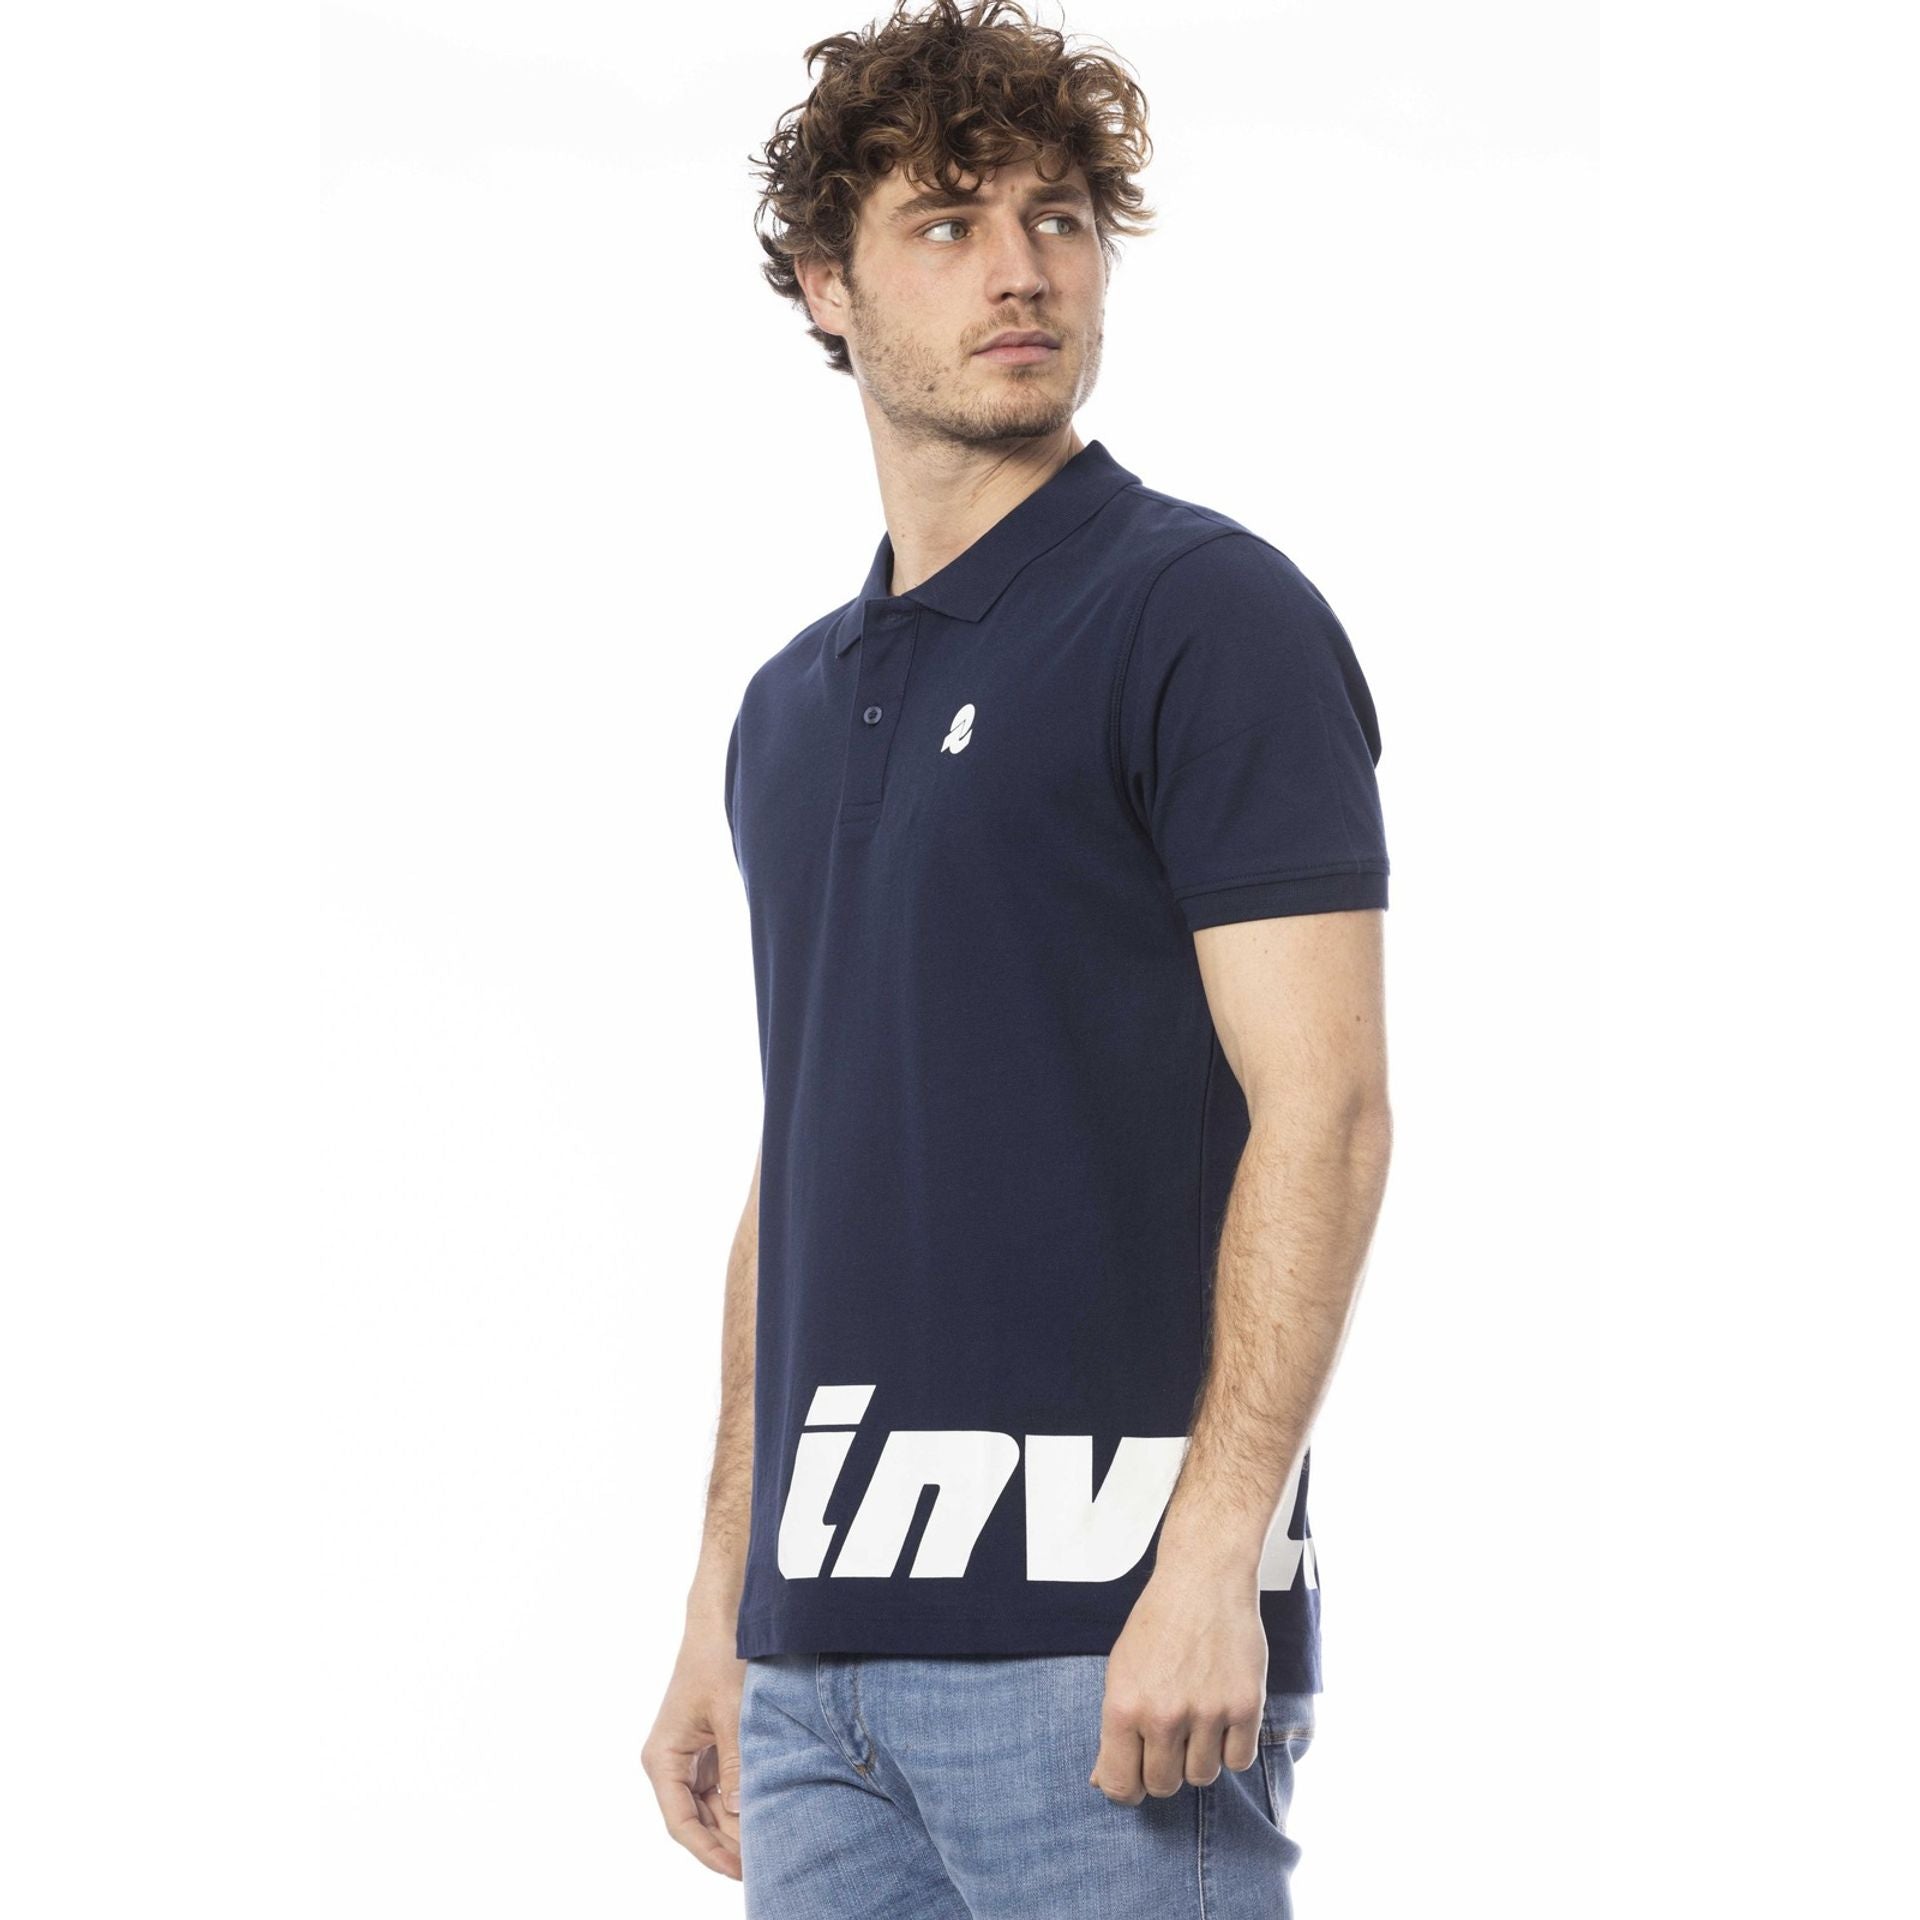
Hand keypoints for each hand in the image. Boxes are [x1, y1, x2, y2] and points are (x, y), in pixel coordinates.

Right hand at [642, 1617, 746, 1880]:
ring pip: (712, 1808)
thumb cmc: (719, 1657)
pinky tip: (767, 1813)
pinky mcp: (711, 1747)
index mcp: (663, 1758)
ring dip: (737, 1825)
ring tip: (771, 1845)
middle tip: (766, 1863)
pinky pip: (723, 1786)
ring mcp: (691, 1756)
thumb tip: (738, 1814)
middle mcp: (672, 1762)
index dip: (708, 1852)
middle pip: (698, 1820)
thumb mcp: (730, 1712)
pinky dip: (742, 1801)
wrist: (723, 1616)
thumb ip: (735, 1765)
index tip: (738, 1870)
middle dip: (729, 1842)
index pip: (681, 1822)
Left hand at [1089, 1564, 1268, 1804]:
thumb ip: (1113, 1730)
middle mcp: (1164, 1715)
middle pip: (1163, 1786)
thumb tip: (1101, 1782)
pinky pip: (1239, 1761)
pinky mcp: (1246, 1706)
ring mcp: (1208, 1713)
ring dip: (1198, 1758)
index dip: (1126, 1789)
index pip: (1120, 1786)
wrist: (1203, 1580)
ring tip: (1196, 1719)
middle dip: (1164, 1769)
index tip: (1135, 1776)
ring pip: (1202, 1777)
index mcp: (1124, 1706)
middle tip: (1168, 1738)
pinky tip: (1222, 1717)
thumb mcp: (1120, 1672)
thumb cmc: (1156, 1624)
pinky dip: (1231, 1748)